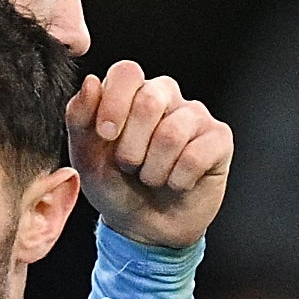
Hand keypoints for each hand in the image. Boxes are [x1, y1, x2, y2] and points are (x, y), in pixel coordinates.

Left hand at [67, 61, 232, 247]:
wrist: (142, 225)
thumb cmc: (114, 185)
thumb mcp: (85, 154)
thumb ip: (79, 116)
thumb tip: (91, 82)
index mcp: (131, 92)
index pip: (127, 72)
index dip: (114, 103)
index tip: (105, 135)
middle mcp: (165, 96)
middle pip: (149, 99)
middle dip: (131, 146)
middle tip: (129, 166)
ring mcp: (195, 115)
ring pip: (172, 132)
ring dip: (153, 169)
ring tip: (151, 177)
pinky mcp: (219, 139)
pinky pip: (196, 155)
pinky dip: (178, 179)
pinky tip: (176, 183)